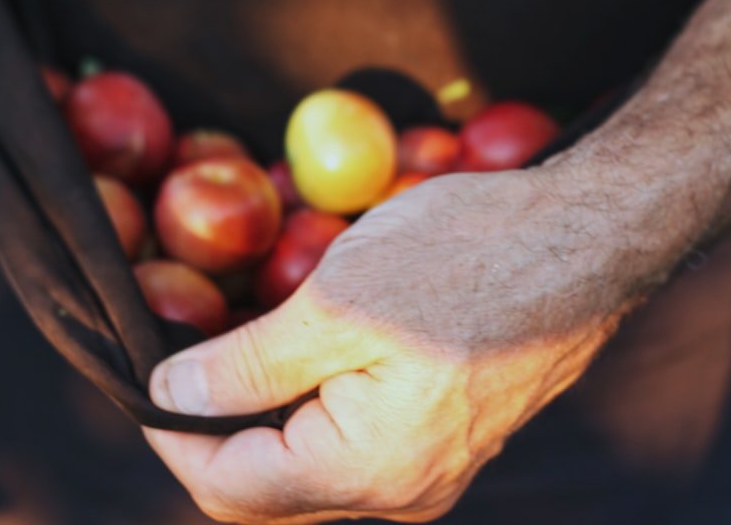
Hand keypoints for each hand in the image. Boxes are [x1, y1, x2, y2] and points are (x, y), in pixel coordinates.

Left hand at [143, 167, 625, 522]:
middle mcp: (404, 491)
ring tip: (241, 341)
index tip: (143, 374)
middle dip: (216, 425)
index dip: (172, 434)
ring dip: (265, 411)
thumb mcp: (337, 302)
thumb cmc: (468, 258)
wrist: (587, 239)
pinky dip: (313, 400)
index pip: (232, 486)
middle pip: (272, 485)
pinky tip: (305, 346)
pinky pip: (356, 439)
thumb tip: (170, 394)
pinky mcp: (448, 433)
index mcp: (372, 471)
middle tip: (187, 352)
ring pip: (313, 463)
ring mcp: (433, 466)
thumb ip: (247, 363)